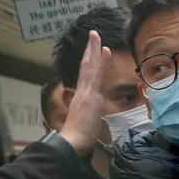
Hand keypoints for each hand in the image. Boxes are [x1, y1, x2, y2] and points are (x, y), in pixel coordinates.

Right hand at [59, 31, 111, 155]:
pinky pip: (98, 75)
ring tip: (96, 35)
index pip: (85, 76)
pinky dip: (102, 62)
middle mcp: (81, 92)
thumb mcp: (85, 124)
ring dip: (94, 50)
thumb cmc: (78, 139)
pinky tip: (106, 50)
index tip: (91, 51)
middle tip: (93, 34)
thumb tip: (90, 118)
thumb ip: (87, 117)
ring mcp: (86, 93)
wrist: (72, 144)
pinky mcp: (91, 96)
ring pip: (90, 67)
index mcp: (80, 98)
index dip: (88, 62)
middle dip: (89, 50)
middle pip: (86, 66)